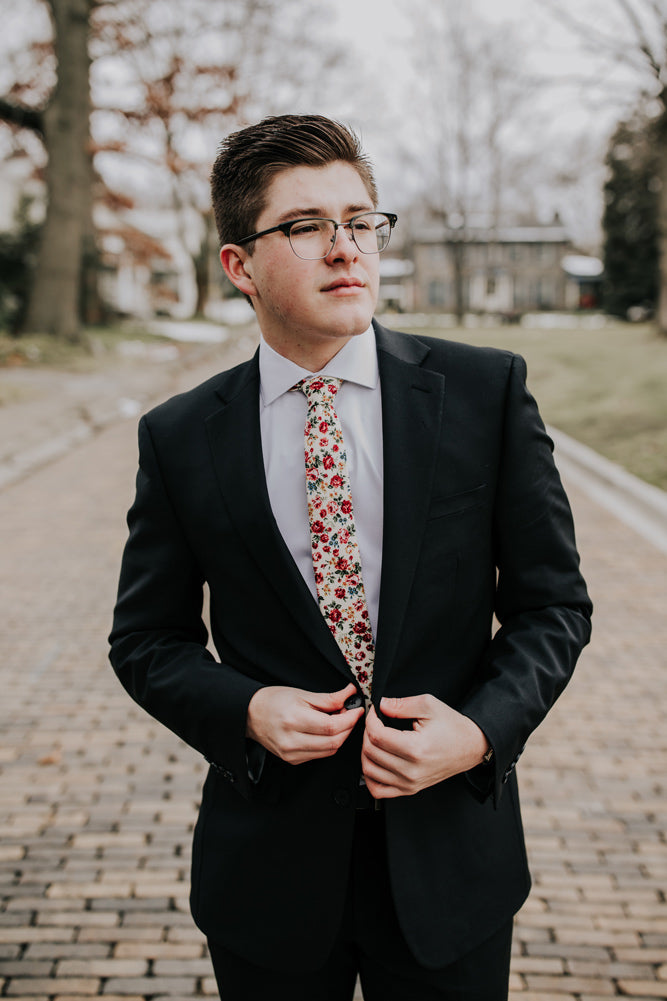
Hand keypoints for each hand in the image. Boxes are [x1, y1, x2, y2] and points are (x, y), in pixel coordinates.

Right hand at [246, 682, 363, 764]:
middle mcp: (292, 741)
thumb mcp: (301, 694)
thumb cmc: (274, 701)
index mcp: (294, 720)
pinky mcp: (292, 760)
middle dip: (348, 728)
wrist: (251, 714)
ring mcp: (291, 754)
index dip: (349, 719)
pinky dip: (329, 743)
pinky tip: (326, 731)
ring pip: (330, 751)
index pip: (332, 727)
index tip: (357, 710)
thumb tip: (350, 693)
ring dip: (340, 736)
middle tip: (349, 714)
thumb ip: (329, 698)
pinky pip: (320, 755)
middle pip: (334, 742)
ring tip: (337, 720)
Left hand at [361, 695, 488, 798]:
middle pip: (370, 752)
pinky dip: (370, 777)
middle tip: (375, 723)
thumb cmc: (452, 727)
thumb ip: (402, 704)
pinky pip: (378, 790)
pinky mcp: (409, 789)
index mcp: (416, 749)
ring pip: (370, 770)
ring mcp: (409, 783)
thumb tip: (381, 705)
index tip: (375, 712)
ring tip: (374, 740)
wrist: (470, 746)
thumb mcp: (429, 705)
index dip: (370, 720)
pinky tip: (374, 762)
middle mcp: (411, 770)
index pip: (377, 736)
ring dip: (366, 752)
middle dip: (367, 733)